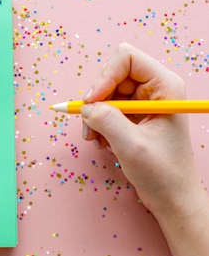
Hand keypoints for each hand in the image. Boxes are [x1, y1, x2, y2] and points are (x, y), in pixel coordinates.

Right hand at [80, 42, 203, 219]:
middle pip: (111, 75)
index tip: (92, 102)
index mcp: (165, 86)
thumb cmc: (162, 173)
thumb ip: (106, 120)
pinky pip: (105, 108)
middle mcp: (154, 88)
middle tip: (89, 125)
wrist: (171, 197)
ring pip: (104, 92)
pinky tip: (101, 142)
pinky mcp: (134, 114)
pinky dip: (97, 123)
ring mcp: (143, 101)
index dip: (104, 76)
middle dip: (96, 99)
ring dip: (94, 115)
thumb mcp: (131, 145)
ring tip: (95, 139)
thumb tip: (85, 107)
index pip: (126, 58)